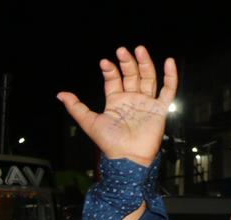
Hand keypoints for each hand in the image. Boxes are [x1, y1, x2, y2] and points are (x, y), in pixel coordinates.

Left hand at [57, 46, 176, 165]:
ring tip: (140, 49)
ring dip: (145, 64)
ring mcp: (146, 102)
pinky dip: (170, 77)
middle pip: (131, 75)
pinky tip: (168, 62)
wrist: (127, 157)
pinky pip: (168, 90)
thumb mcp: (89, 122)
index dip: (110, 70)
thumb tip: (60, 94)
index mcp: (115, 101)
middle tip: (122, 50)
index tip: (104, 62)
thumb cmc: (109, 142)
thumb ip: (76, 107)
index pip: (114, 80)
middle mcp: (131, 99)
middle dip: (127, 62)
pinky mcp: (160, 109)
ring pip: (148, 78)